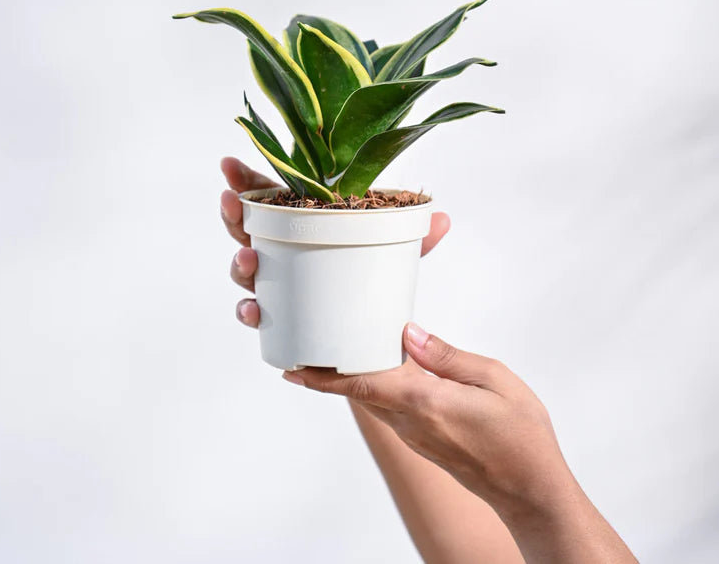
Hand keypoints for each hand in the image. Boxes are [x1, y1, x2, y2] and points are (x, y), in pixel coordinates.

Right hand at [219, 156, 451, 327]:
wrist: (370, 334)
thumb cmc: (369, 276)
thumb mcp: (390, 252)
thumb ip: (413, 236)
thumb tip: (443, 218)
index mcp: (301, 225)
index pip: (269, 197)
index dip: (247, 180)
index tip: (229, 164)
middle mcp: (279, 252)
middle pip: (245, 229)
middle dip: (233, 214)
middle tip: (230, 201)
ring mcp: (275, 285)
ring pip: (246, 270)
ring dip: (239, 263)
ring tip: (248, 258)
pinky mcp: (278, 318)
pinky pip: (256, 314)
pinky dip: (251, 313)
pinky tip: (255, 311)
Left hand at [282, 326, 637, 563]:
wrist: (530, 490)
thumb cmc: (521, 436)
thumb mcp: (495, 381)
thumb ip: (448, 356)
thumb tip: (409, 334)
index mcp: (426, 404)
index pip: (363, 386)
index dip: (325, 376)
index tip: (293, 367)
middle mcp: (411, 423)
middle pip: (359, 393)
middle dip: (328, 372)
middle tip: (306, 343)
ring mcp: (415, 436)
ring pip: (371, 401)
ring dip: (349, 379)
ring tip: (335, 348)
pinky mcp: (422, 441)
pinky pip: (388, 409)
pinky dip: (373, 388)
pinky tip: (378, 368)